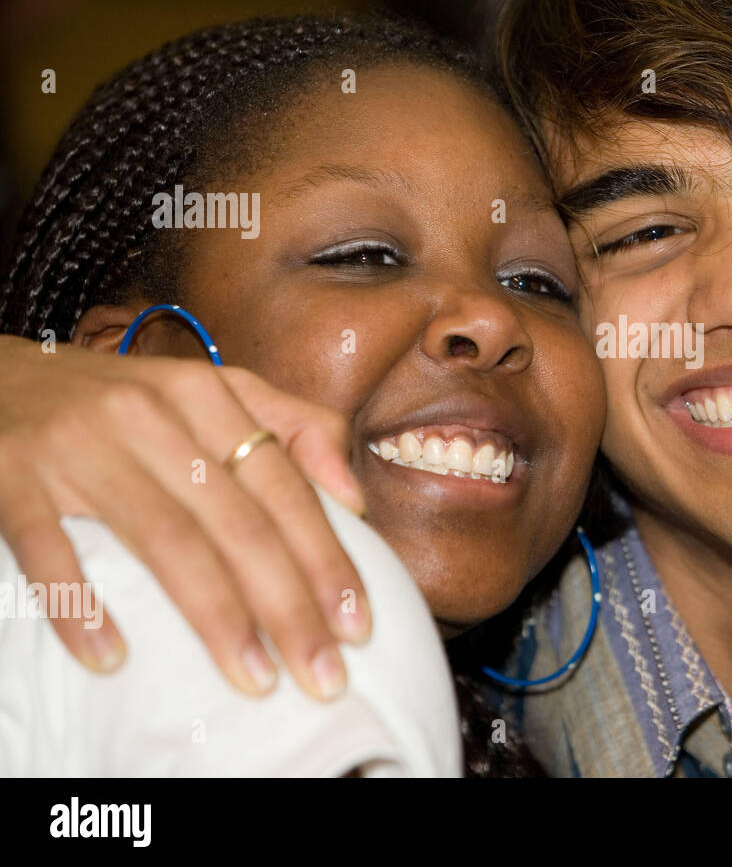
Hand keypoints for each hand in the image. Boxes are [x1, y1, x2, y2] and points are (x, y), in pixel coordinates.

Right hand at [0, 334, 370, 699]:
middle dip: (288, 605)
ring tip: (254, 678)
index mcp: (205, 394)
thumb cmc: (122, 401)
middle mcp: (149, 415)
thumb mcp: (211, 391)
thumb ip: (294, 428)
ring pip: (165, 540)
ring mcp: (77, 447)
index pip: (282, 487)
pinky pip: (50, 550)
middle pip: (236, 522)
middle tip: (323, 673)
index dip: (325, 558)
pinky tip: (112, 658)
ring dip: (215, 616)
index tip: (358, 623)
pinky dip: (80, 607)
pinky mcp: (11, 478)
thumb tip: (353, 497)